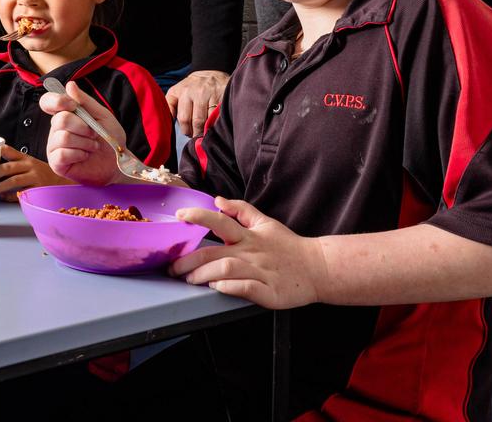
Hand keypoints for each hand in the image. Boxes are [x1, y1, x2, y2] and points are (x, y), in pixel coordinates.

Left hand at [0, 146, 69, 200]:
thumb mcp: (30, 163)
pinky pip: (21, 193)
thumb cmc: (41, 173)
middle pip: (9, 167)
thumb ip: (15, 161)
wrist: (61, 182)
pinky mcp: (37, 189)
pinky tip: (5, 197)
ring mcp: (34, 177)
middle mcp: (29, 166)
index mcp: (25, 158)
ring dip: (1, 186)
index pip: (10, 152)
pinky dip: (11, 196)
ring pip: (14, 180)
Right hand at [40, 80, 122, 185]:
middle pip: (60, 119)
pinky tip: (85, 156)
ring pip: (63, 137)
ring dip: (84, 142)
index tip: (72, 105)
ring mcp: (55, 146)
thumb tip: (69, 85)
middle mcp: (56, 129)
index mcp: (66, 114)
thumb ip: (86, 101)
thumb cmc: (110, 138)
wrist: (117, 163)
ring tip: (93, 147)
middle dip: (83, 127)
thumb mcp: (102, 115)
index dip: (57, 100)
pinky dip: (79, 154)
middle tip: (94, 134)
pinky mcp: (56, 163)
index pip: (47, 102)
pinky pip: (61, 154)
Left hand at [166, 70, 228, 136]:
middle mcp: (193, 91)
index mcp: (180, 91)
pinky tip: (213, 124)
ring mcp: (208, 93)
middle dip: (195, 132)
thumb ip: (169, 106)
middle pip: (195, 121)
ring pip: (206, 120)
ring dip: (205, 130)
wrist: (211, 72)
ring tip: (204, 131)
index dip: (185, 130)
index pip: (183, 118)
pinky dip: (214, 123)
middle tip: (196, 135)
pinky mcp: (220, 96)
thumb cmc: (191, 87)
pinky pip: (216, 116)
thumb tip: (168, 125)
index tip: (188, 132)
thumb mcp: (176, 92)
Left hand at [169, 196, 325, 309]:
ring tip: (190, 280)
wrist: (317, 267)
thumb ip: (241, 210)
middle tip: (174, 267)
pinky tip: (217, 288)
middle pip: (214, 251)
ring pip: (226, 269)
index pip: (220, 221)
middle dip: (189, 260)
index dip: (198, 217)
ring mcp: (260, 271)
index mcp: (249, 235)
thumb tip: (218, 200)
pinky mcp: (269, 291)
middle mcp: (251, 252)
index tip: (179, 216)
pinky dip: (229, 287)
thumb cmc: (288, 246)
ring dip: (204, 274)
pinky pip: (245, 288)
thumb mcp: (265, 222)